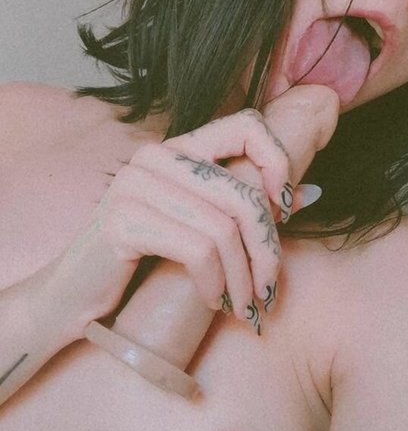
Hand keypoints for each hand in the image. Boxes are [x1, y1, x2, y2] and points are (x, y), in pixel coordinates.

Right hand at [42, 85, 337, 346]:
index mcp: (177, 150)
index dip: (277, 160)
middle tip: (268, 292)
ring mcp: (135, 185)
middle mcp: (155, 157)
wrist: (73, 299)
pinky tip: (212, 302)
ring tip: (243, 307)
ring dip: (242, 278)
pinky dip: (214, 284)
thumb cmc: (143, 265)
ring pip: (223, 228)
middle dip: (266, 251)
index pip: (246, 124)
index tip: (286, 210)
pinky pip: (197, 250)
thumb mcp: (200, 230)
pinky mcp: (124, 220)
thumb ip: (246, 208)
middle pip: (242, 193)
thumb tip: (311, 193)